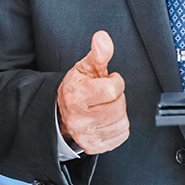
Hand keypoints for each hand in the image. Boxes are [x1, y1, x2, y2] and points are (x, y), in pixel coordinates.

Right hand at [56, 30, 129, 154]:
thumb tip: (103, 38)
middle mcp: (79, 118)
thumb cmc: (78, 88)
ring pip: (122, 122)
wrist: (62, 113)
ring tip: (106, 106)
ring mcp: (86, 134)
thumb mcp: (86, 67)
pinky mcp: (94, 146)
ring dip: (119, 112)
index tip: (109, 80)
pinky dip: (119, 126)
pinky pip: (122, 135)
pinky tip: (108, 119)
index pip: (111, 90)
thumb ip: (98, 53)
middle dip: (117, 97)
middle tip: (106, 95)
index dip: (116, 82)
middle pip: (118, 107)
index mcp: (76, 95)